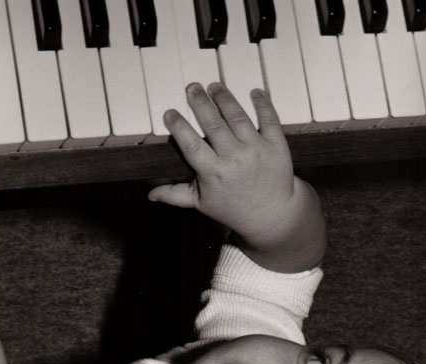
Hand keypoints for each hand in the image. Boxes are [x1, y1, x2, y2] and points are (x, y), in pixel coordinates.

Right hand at [149, 84, 324, 272]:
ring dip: (225, 98)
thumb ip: (175, 194)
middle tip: (192, 88)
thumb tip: (150, 195)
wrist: (270, 215)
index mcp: (213, 173)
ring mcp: (256, 151)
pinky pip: (269, 119)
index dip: (179, 126)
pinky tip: (254, 92)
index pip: (191, 145)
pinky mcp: (276, 146)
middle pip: (214, 124)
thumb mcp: (202, 203)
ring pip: (238, 117)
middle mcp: (234, 159)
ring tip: (214, 87)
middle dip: (201, 102)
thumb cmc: (233, 208)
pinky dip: (262, 103)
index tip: (170, 112)